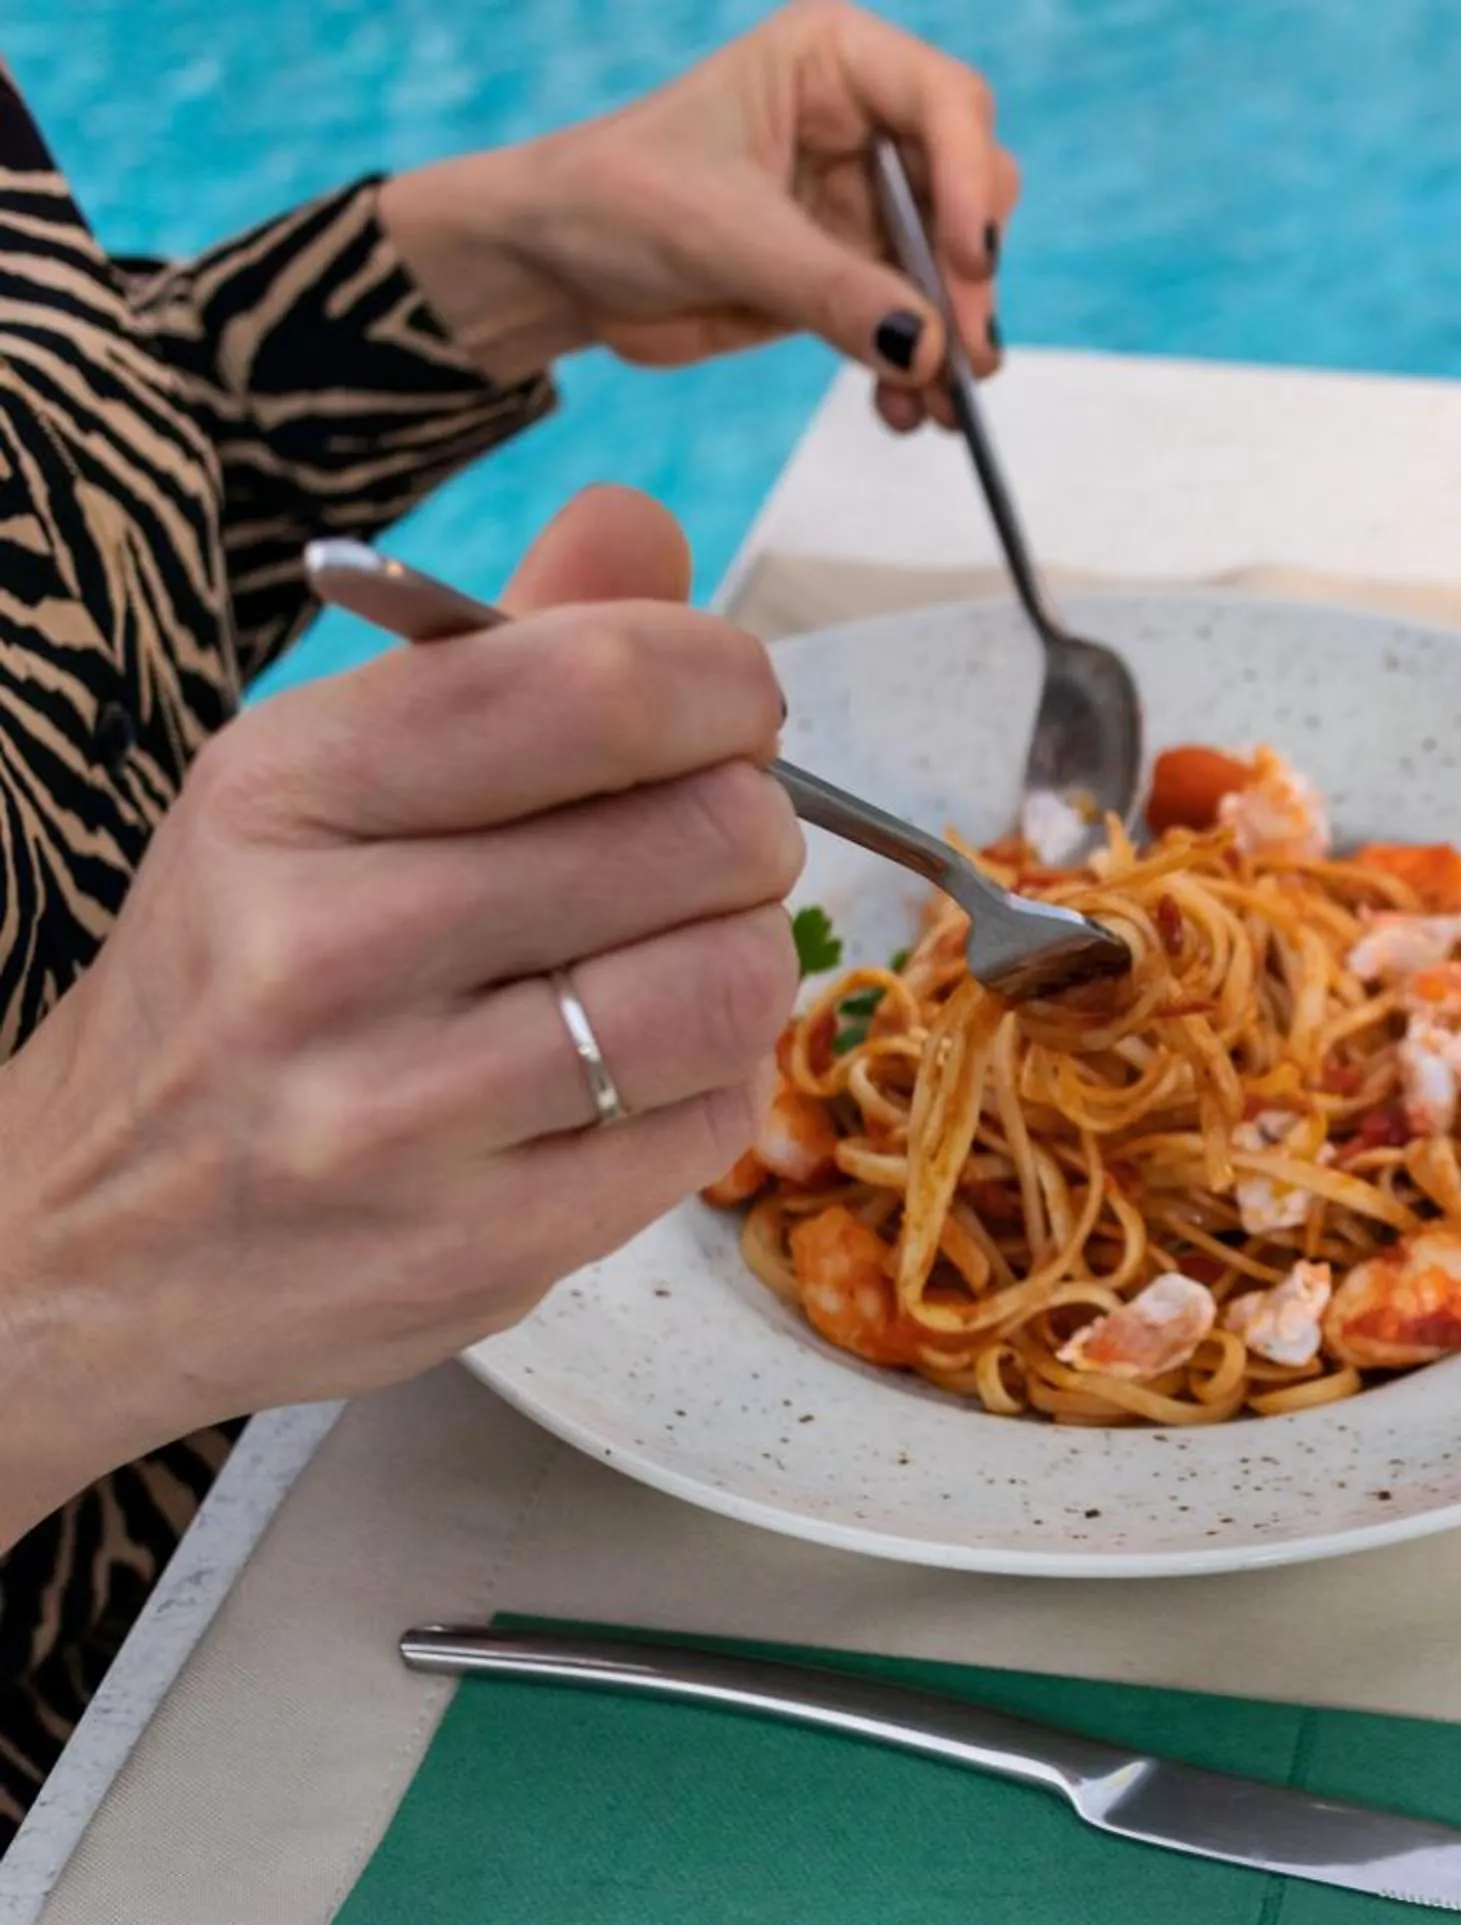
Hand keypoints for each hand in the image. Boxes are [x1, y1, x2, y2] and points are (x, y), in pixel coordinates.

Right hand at [0, 489, 801, 1544]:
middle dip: (751, 826)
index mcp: (287, 789)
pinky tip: (627, 1078)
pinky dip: (712, 1084)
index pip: (598, 684)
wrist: (88, 1242)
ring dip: (746, 960)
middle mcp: (326, 949)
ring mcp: (398, 1116)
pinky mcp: (478, 1247)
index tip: (730, 708)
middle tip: (702, 850)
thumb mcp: (321, 790)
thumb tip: (642, 522)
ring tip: (672, 962)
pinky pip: (714, 1120)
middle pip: (706, 832)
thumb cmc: (245, 980)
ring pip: (733, 984)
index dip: (725, 681)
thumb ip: (501, 656)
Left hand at [381, 0, 1014, 434]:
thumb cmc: (613, 199)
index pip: (949, 104)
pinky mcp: (857, 278)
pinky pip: (919, 325)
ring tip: (939, 405)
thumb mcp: (721, 233)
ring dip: (956, 340)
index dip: (972, 179)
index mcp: (833, 63)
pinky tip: (907, 410)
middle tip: (958, 351)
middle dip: (969, 277)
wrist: (556, 266)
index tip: (966, 260)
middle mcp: (866, 125)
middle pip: (972, 191)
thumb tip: (928, 348)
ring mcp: (868, 206)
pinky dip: (923, 370)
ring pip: (956, 270)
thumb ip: (830, 288)